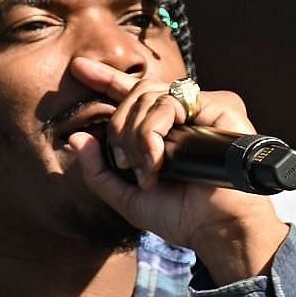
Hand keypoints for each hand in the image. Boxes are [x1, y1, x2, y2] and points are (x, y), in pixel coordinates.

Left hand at [66, 57, 287, 281]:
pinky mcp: (219, 105)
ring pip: (150, 95)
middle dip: (120, 128)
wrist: (217, 228)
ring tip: (149, 168)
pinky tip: (160, 157)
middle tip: (127, 163)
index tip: (78, 68)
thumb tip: (76, 138)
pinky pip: (172, 100)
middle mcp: (183, 116)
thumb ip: (98, 172)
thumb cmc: (181, 217)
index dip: (106, 78)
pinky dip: (155, 130)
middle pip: (136, 94)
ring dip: (137, 135)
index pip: (132, 96)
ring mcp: (201, 109)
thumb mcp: (127, 199)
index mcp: (163, 132)